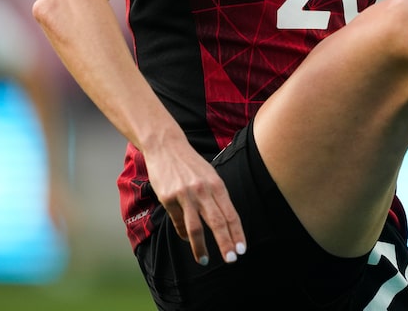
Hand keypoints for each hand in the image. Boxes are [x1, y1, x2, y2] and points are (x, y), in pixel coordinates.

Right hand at [144, 136, 246, 265]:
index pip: (231, 214)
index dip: (237, 233)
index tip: (242, 249)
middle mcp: (203, 190)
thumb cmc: (191, 165)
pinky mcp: (168, 198)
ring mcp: (184, 194)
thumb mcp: (210, 176)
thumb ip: (216, 198)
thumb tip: (223, 224)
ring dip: (201, 247)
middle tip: (231, 259)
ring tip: (205, 260)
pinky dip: (183, 234)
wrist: (166, 146)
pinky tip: (188, 241)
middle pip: (217, 222)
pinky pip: (178, 222)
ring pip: (196, 227)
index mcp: (217, 185)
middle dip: (225, 243)